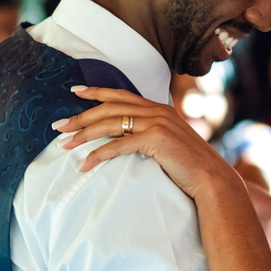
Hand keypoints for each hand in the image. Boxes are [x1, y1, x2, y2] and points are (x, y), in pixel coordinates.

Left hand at [53, 87, 232, 199]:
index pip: (121, 94)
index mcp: (160, 108)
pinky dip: (98, 155)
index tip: (75, 91)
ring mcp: (157, 123)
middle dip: (81, 116)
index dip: (96, 92)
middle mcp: (157, 111)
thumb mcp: (170, 143)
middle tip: (58, 126)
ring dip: (83, 134)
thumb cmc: (190, 167)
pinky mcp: (155, 139)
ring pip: (110, 123)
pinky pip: (118, 145)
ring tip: (65, 144)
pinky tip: (84, 164)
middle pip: (110, 107)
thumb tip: (130, 137)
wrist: (212, 179)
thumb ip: (152, 134)